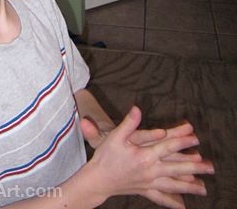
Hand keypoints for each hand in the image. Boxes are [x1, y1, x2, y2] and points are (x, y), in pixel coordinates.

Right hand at [83, 106, 213, 208]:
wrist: (98, 179)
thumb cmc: (106, 156)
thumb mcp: (115, 136)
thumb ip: (128, 123)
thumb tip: (137, 109)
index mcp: (144, 156)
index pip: (167, 147)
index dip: (182, 141)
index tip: (195, 138)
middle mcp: (150, 171)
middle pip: (176, 168)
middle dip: (194, 167)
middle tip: (209, 166)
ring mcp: (148, 183)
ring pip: (173, 185)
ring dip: (189, 186)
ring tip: (203, 189)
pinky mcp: (145, 191)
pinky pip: (161, 198)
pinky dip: (172, 202)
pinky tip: (182, 206)